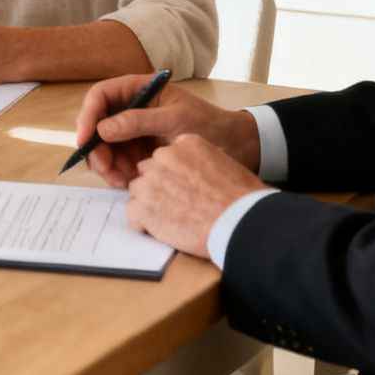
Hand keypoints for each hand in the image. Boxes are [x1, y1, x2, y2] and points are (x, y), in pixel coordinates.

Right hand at [73, 74, 259, 187]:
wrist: (234, 147)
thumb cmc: (209, 125)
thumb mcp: (175, 120)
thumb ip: (139, 122)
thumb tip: (103, 128)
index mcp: (139, 89)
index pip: (101, 96)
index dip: (88, 116)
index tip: (85, 140)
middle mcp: (130, 107)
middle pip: (96, 124)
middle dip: (97, 148)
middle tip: (105, 169)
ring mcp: (132, 130)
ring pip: (104, 146)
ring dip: (107, 164)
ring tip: (123, 180)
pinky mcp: (137, 150)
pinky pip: (117, 161)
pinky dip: (118, 173)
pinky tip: (128, 182)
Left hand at [124, 133, 266, 258]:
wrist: (241, 222)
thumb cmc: (242, 198)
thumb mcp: (224, 164)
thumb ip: (199, 162)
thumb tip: (190, 174)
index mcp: (184, 143)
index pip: (166, 157)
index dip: (173, 175)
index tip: (184, 189)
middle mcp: (163, 157)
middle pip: (148, 171)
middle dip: (158, 187)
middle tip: (177, 205)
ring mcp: (150, 182)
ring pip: (138, 192)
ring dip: (150, 205)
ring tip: (173, 220)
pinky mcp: (143, 207)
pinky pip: (133, 214)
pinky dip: (144, 224)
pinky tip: (163, 231)